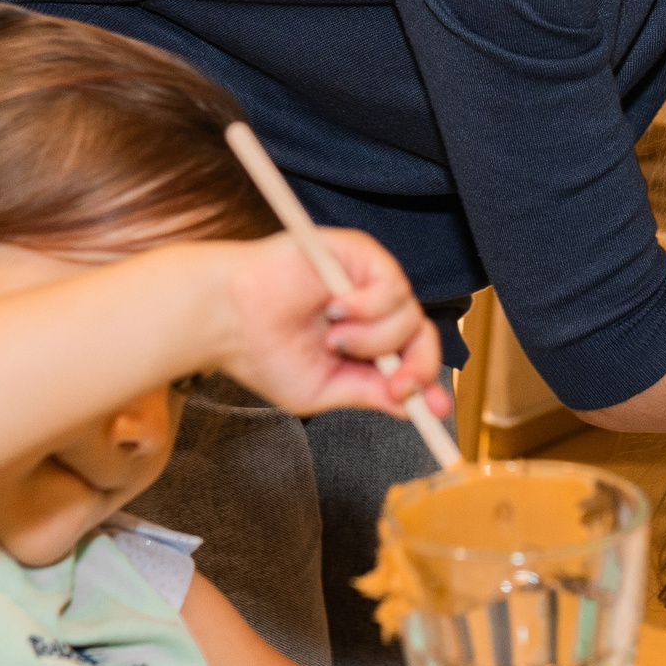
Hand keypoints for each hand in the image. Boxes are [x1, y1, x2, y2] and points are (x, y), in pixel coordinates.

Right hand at [209, 232, 447, 419]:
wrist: (226, 320)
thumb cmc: (262, 353)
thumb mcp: (322, 389)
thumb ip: (367, 393)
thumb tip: (415, 408)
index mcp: (365, 344)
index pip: (412, 360)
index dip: (429, 383)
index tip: (438, 410)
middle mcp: (372, 312)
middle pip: (423, 337)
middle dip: (418, 369)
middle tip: (394, 387)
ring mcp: (367, 282)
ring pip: (409, 315)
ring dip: (375, 338)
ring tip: (333, 338)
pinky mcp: (359, 254)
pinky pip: (393, 284)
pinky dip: (370, 305)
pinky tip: (336, 309)